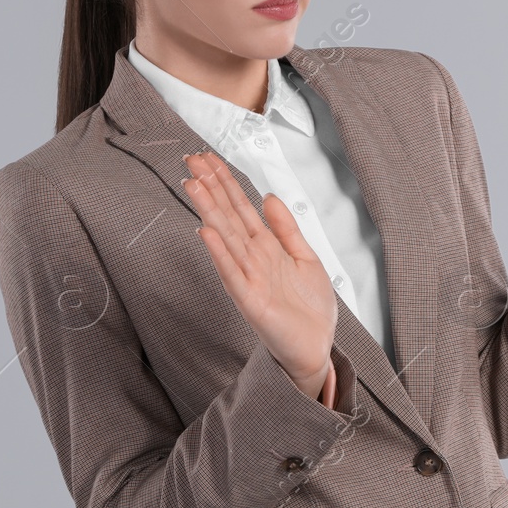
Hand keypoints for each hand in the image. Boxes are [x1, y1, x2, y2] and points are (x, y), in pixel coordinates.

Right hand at [183, 150, 336, 397]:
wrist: (316, 348)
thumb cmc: (309, 309)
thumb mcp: (305, 258)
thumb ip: (286, 229)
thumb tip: (269, 197)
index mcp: (266, 247)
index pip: (240, 207)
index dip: (226, 182)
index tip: (209, 159)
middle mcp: (252, 259)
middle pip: (228, 215)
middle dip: (211, 187)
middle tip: (192, 160)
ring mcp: (248, 278)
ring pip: (225, 237)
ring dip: (209, 210)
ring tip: (193, 184)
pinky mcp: (250, 301)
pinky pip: (231, 273)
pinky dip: (220, 252)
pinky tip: (207, 232)